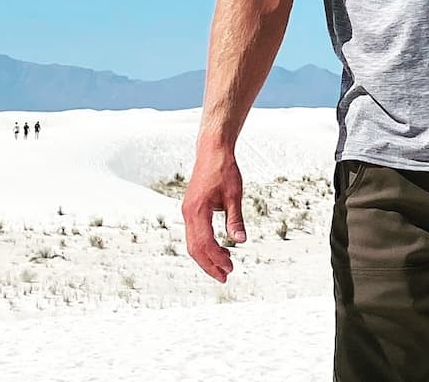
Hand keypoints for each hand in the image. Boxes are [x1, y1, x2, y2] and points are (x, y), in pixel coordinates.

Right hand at [181, 143, 246, 281]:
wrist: (212, 151)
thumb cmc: (224, 170)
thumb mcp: (235, 195)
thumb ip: (235, 219)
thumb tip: (240, 240)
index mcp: (197, 210)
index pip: (205, 243)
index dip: (217, 258)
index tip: (231, 268)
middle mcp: (188, 213)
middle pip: (194, 248)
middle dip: (209, 265)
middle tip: (226, 277)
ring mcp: (188, 212)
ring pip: (192, 243)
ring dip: (206, 257)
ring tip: (224, 267)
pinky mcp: (191, 210)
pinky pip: (194, 234)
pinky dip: (204, 246)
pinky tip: (219, 250)